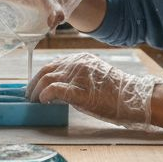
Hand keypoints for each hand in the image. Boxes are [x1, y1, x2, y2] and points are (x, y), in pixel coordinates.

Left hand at [28, 52, 162, 129]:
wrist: (134, 99)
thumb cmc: (116, 93)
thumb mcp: (95, 77)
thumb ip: (77, 78)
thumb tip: (58, 88)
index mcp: (81, 59)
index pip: (53, 64)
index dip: (40, 76)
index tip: (35, 87)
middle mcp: (77, 64)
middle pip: (46, 70)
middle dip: (33, 84)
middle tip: (29, 96)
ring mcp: (78, 76)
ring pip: (46, 78)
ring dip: (36, 91)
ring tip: (33, 101)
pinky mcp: (80, 91)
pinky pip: (54, 90)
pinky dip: (45, 95)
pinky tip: (43, 102)